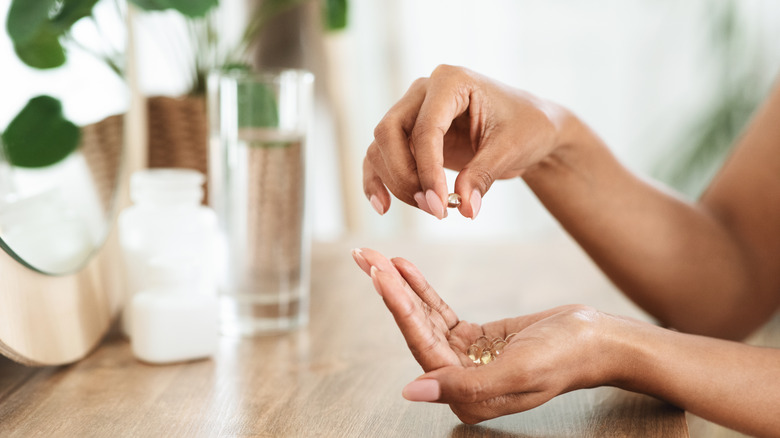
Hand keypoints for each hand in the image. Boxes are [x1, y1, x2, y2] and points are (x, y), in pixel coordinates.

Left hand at [352, 247, 618, 423]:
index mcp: (466, 395)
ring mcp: (466, 359)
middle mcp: (459, 381)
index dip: (397, 307)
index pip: (420, 345)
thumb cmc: (566, 358)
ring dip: (401, 287)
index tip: (377, 274)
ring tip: (379, 256)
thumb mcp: (517, 371)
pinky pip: (440, 312)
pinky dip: (422, 290)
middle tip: (365, 257)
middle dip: (389, 291)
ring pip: (423, 318)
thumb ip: (463, 385)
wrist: (597, 341)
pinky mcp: (475, 339)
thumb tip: (411, 391)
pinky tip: (405, 269)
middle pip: (414, 329)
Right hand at [364, 65, 571, 218]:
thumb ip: (483, 175)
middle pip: (389, 133)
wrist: (531, 128)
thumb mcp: (511, 149)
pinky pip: (381, 156)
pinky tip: (383, 206)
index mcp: (451, 81)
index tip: (440, 204)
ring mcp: (412, 111)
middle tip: (434, 209)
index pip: (425, 128)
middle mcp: (423, 91)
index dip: (428, 170)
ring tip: (431, 209)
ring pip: (381, 147)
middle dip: (405, 176)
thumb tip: (465, 209)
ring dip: (397, 183)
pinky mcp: (408, 135)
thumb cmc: (526, 127)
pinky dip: (378, 181)